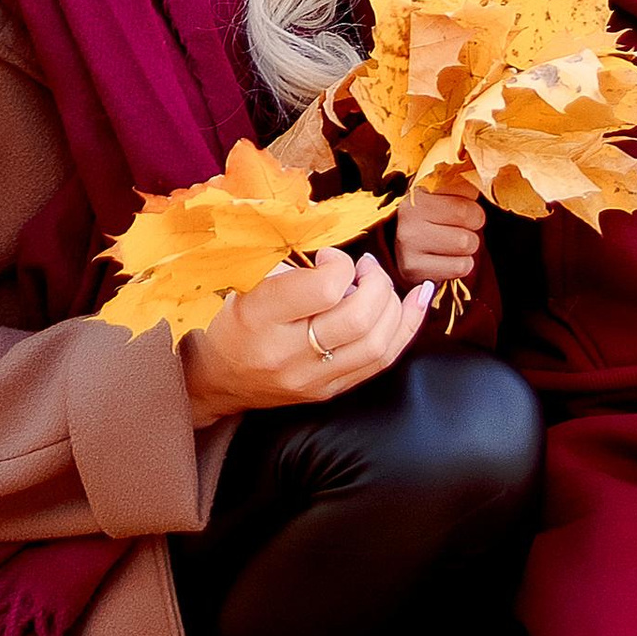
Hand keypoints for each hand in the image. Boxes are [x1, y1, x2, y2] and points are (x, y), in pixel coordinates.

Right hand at [181, 245, 430, 416]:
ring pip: (378, 344)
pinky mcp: (330, 391)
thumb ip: (290, 261)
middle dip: (376, 283)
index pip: (325, 289)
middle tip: (365, 269)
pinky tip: (418, 301)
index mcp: (261, 316)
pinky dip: (405, 328)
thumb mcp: (247, 280)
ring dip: (393, 304)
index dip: (340, 264)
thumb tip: (337, 244)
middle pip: (359, 319)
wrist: (218, 379)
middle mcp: (289, 353)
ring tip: (380, 284)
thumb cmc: (234, 319)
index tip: (330, 258)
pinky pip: (381, 362)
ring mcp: (312, 378)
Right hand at [394, 185, 482, 290]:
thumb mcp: (446, 194)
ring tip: (452, 243)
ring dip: (468, 246)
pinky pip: (460, 267)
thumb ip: (465, 180)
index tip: (460, 202)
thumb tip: (485, 169)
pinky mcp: (413, 267)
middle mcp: (409, 211)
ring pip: (466, 242)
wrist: (410, 253)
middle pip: (469, 214)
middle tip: (460, 226)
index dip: (472, 198)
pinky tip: (446, 259)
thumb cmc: (436, 219)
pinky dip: (461, 265)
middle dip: (473, 224)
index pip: (467, 186)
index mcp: (419, 186)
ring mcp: (408, 241)